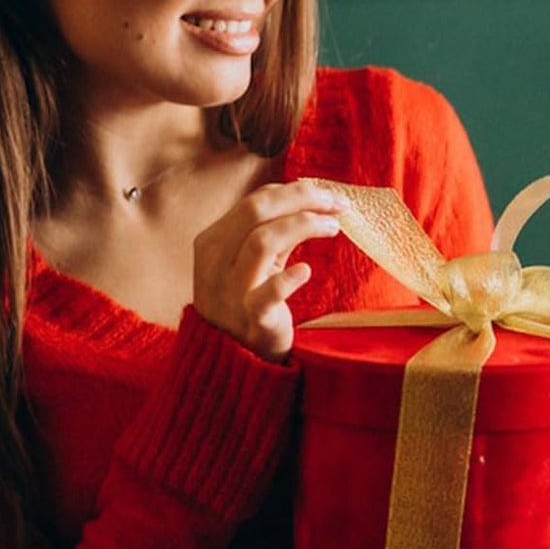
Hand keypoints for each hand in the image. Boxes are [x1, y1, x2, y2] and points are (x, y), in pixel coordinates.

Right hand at [193, 181, 344, 360]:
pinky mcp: (251, 319)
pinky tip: (307, 270)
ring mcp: (231, 291)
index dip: (294, 191)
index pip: (254, 202)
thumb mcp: (249, 260)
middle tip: (337, 203)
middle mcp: (215, 262)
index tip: (327, 194)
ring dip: (303, 225)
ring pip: (262, 241)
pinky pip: (268, 293)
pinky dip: (289, 278)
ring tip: (333, 227)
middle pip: (257, 211)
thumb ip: (268, 229)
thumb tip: (306, 191)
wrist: (230, 357)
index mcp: (212, 241)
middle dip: (302, 198)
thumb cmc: (247, 300)